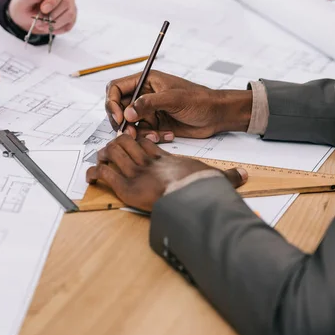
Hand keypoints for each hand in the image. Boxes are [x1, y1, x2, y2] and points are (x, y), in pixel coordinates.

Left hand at [8, 0, 76, 34]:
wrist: (26, 16)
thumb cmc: (24, 4)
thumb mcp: (21, 0)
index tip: (43, 9)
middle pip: (67, 1)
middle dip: (52, 15)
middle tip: (39, 21)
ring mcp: (69, 0)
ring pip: (69, 13)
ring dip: (54, 23)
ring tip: (41, 25)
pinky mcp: (71, 13)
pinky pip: (69, 23)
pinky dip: (58, 28)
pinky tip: (48, 27)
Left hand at [86, 135, 247, 211]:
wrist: (194, 193)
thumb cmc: (203, 185)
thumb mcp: (217, 177)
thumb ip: (229, 175)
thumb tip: (244, 174)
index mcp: (165, 158)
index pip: (145, 142)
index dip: (136, 141)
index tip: (131, 143)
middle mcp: (148, 162)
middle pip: (125, 142)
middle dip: (115, 145)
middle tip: (110, 151)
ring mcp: (136, 172)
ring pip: (112, 153)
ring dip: (104, 155)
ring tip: (99, 160)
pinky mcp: (126, 185)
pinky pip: (104, 173)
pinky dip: (94, 174)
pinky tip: (90, 177)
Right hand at [105, 70, 252, 141]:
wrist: (217, 115)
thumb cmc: (199, 100)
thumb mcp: (174, 99)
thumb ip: (149, 104)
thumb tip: (127, 113)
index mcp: (145, 81)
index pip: (115, 88)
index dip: (112, 103)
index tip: (120, 117)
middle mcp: (144, 95)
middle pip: (118, 108)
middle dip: (123, 122)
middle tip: (130, 133)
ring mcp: (149, 111)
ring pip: (129, 124)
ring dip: (138, 133)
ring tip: (155, 135)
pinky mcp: (155, 125)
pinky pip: (143, 133)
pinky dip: (151, 137)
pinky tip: (167, 135)